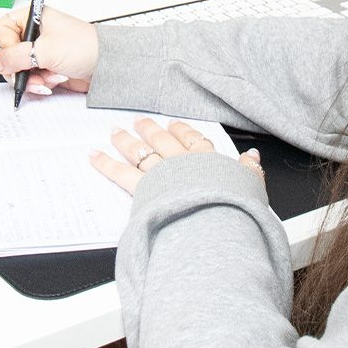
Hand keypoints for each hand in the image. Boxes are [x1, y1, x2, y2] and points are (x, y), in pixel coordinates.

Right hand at [0, 4, 97, 95]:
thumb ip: (14, 57)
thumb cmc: (85, 47)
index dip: (6, 45)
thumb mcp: (45, 50)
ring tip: (49, 78)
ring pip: (16, 70)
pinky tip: (53, 82)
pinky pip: (29, 78)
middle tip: (34, 71)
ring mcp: (38, 51)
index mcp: (31, 18)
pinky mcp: (44, 67)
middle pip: (5, 54)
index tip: (21, 52)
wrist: (107, 65)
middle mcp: (33, 33)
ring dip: (32, 78)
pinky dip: (39, 83)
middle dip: (20, 68)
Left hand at [90, 116, 264, 195]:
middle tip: (139, 121)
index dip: (183, 131)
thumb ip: (250, 170)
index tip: (175, 125)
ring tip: (115, 132)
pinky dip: (105, 163)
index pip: (194, 140)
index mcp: (208, 161)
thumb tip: (252, 157)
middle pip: (164, 140)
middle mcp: (182, 162)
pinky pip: (120, 173)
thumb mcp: (251, 188)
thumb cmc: (232, 211)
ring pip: (141, 151)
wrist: (214, 226)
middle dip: (150, 129)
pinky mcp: (143, 188)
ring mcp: (161, 174)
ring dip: (126, 140)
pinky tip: (95, 155)